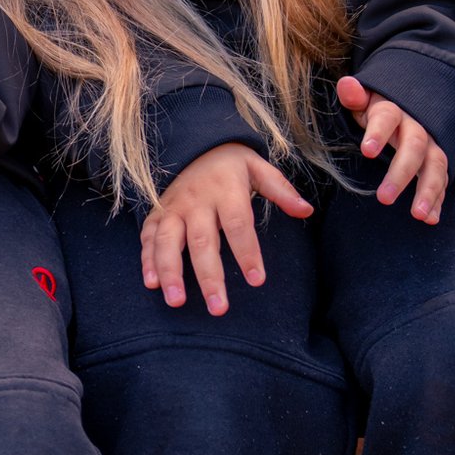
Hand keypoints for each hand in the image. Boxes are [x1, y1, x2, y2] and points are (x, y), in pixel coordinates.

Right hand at [142, 143, 314, 315]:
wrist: (196, 146)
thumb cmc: (233, 165)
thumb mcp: (260, 169)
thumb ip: (281, 190)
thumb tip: (307, 211)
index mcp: (225, 190)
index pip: (237, 224)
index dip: (247, 252)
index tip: (256, 281)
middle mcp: (196, 201)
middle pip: (202, 241)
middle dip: (209, 276)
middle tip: (218, 308)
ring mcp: (173, 207)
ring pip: (168, 241)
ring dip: (170, 272)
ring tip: (176, 301)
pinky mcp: (158, 213)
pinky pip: (148, 236)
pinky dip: (147, 259)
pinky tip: (152, 283)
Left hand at [337, 75, 450, 223]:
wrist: (407, 105)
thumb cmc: (374, 107)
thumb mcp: (362, 99)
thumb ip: (354, 96)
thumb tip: (347, 85)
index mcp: (391, 110)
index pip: (386, 117)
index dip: (378, 133)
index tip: (366, 151)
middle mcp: (415, 127)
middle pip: (414, 147)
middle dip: (401, 173)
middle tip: (384, 198)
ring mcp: (430, 145)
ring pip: (435, 165)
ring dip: (429, 191)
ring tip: (418, 215)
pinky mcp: (437, 162)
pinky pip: (442, 180)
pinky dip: (439, 199)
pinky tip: (431, 218)